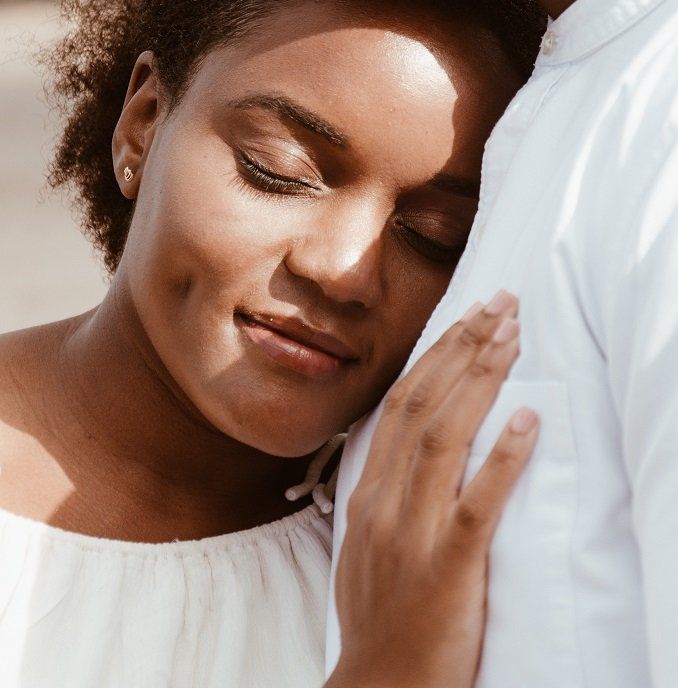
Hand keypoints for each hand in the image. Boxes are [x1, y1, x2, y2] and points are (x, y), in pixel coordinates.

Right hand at [327, 292, 537, 687]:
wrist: (379, 687)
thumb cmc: (380, 614)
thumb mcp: (367, 540)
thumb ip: (386, 489)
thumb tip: (411, 443)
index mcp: (369, 490)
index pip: (402, 402)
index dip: (437, 353)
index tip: (469, 316)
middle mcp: (386, 499)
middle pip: (424, 404)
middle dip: (464, 346)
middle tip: (502, 303)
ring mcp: (414, 530)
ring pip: (445, 437)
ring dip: (481, 379)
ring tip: (513, 337)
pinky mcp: (447, 565)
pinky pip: (476, 502)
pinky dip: (502, 456)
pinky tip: (527, 419)